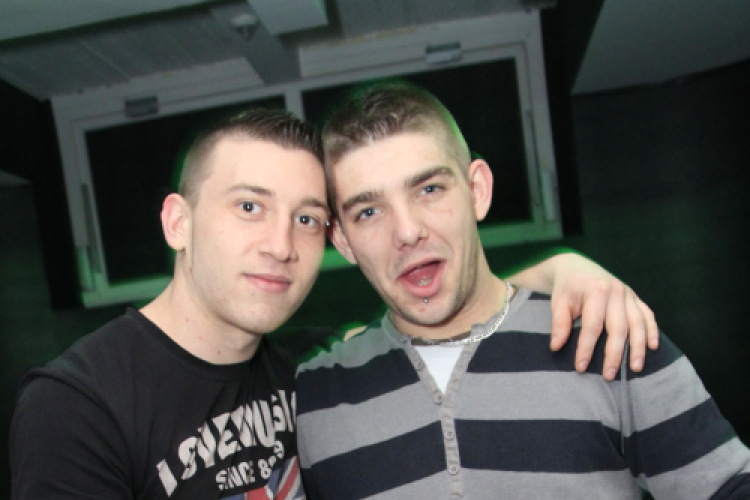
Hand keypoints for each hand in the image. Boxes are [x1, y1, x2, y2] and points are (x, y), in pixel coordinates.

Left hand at [547, 254, 658, 380]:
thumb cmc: (567, 288)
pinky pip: (648, 315)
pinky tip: (653, 347)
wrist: (577, 267)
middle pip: (618, 327)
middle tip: (609, 376)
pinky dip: (652, 331)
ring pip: (638, 323)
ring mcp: (629, 294)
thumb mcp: (559, 302)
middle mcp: (616, 291)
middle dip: (614, 354)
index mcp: (596, 290)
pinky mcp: (635, 297)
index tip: (581, 367)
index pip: (592, 325)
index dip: (587, 348)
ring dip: (638, 347)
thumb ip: (559, 323)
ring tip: (635, 368)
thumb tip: (556, 347)